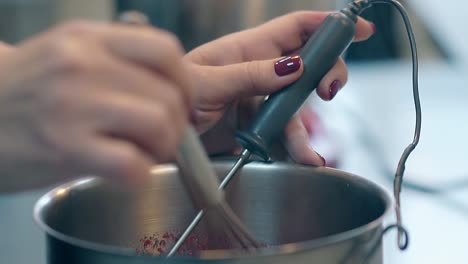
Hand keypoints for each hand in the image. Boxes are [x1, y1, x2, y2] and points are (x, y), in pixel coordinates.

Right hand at [0, 21, 191, 191]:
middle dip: (176, 125)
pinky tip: (124, 170)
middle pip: (169, 95)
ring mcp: (72, 105)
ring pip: (159, 124)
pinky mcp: (63, 147)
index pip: (166, 51)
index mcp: (89, 38)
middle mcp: (82, 64)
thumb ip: (120, 61)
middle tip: (160, 137)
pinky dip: (139, 173)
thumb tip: (176, 89)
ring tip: (143, 152)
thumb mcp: (70, 53)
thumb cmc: (29, 90)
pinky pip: (132, 164)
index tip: (180, 103)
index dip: (185, 83)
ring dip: (163, 147)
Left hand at [185, 11, 374, 164]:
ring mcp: (258, 101)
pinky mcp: (256, 128)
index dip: (328, 25)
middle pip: (307, 66)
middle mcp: (257, 72)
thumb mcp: (206, 82)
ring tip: (308, 154)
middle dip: (326, 75)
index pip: (295, 28)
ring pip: (296, 109)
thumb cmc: (170, 96)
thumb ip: (249, 74)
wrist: (159, 136)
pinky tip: (299, 160)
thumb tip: (294, 66)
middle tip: (328, 91)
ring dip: (305, 130)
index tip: (359, 29)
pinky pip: (282, 135)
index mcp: (246, 50)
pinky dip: (292, 149)